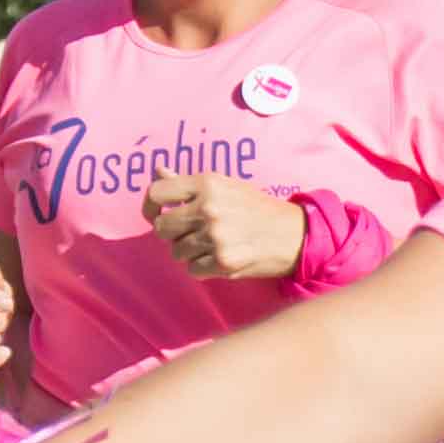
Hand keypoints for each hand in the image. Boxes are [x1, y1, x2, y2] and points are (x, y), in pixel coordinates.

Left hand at [138, 171, 308, 285]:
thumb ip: (189, 183)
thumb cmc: (256, 207)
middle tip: (190, 232)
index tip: (155, 214)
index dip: (150, 206)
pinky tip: (218, 257)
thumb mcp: (225, 185)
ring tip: (210, 244)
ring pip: (176, 252)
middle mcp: (208, 208)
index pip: (157, 193)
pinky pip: (192, 270)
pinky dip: (202, 267)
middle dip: (172, 233)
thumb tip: (159, 172)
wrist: (293, 233)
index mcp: (207, 183)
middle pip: (162, 228)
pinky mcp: (223, 262)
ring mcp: (215, 237)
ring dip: (189, 252)